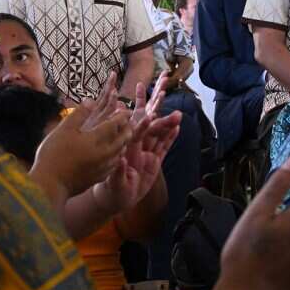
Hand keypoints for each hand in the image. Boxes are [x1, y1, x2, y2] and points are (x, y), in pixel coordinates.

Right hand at [33, 88, 132, 199]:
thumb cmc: (53, 155)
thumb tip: (90, 101)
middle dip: (127, 130)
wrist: (49, 185)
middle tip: (130, 123)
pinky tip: (113, 157)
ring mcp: (101, 168)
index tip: (126, 110)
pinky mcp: (97, 178)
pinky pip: (113, 165)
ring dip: (124, 143)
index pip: (114, 125)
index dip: (121, 116)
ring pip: (119, 153)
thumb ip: (79, 114)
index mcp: (94, 140)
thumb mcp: (63, 130)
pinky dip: (117, 157)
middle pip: (121, 140)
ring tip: (124, 138)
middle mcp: (103, 154)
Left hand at [93, 77, 180, 213]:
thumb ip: (118, 173)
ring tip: (179, 113)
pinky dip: (170, 138)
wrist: (115, 198)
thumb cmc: (111, 190)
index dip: (143, 121)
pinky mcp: (154, 163)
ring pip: (159, 135)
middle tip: (163, 90)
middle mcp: (137, 147)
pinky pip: (163, 148)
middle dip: (155, 108)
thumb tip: (120, 162)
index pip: (136, 132)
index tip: (150, 112)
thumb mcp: (114, 183)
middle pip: (150, 125)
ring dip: (167, 124)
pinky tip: (177, 128)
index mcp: (126, 149)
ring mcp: (146, 154)